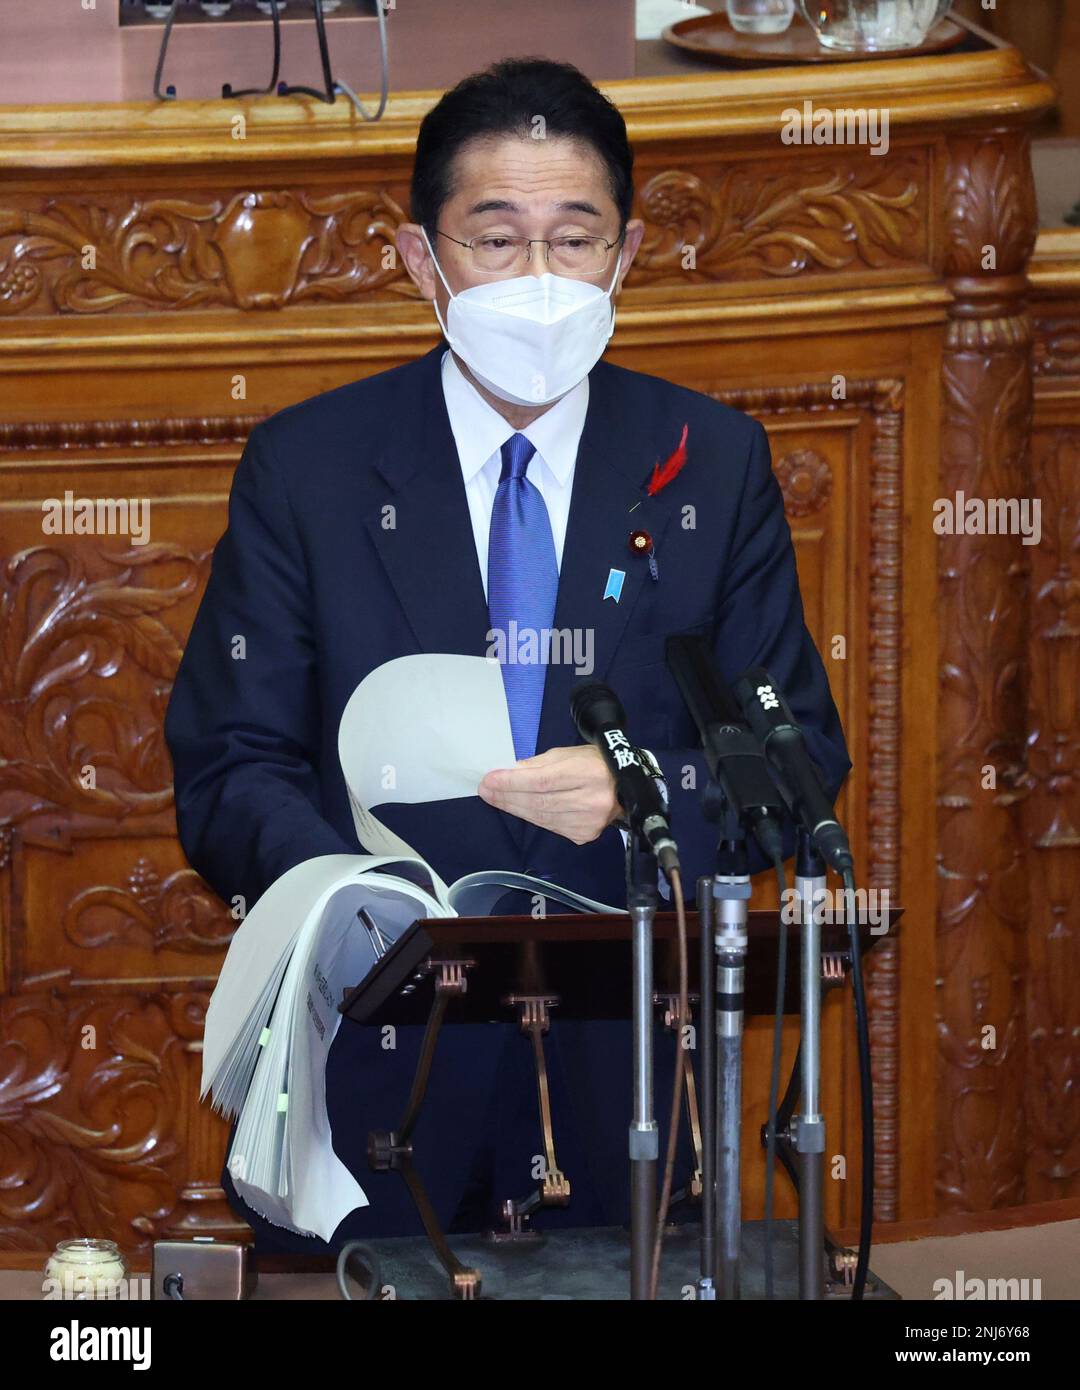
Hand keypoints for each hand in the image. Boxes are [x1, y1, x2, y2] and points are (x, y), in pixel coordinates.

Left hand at [477, 745, 621, 844]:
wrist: (625, 787)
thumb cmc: (595, 764)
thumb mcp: (568, 754)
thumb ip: (538, 764)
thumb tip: (509, 773)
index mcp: (589, 773)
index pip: (542, 781)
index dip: (512, 783)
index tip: (490, 780)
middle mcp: (591, 800)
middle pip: (539, 802)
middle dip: (508, 796)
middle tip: (486, 791)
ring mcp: (589, 822)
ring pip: (542, 817)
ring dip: (515, 808)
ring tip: (497, 799)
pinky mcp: (584, 835)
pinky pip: (550, 826)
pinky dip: (532, 817)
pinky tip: (519, 808)